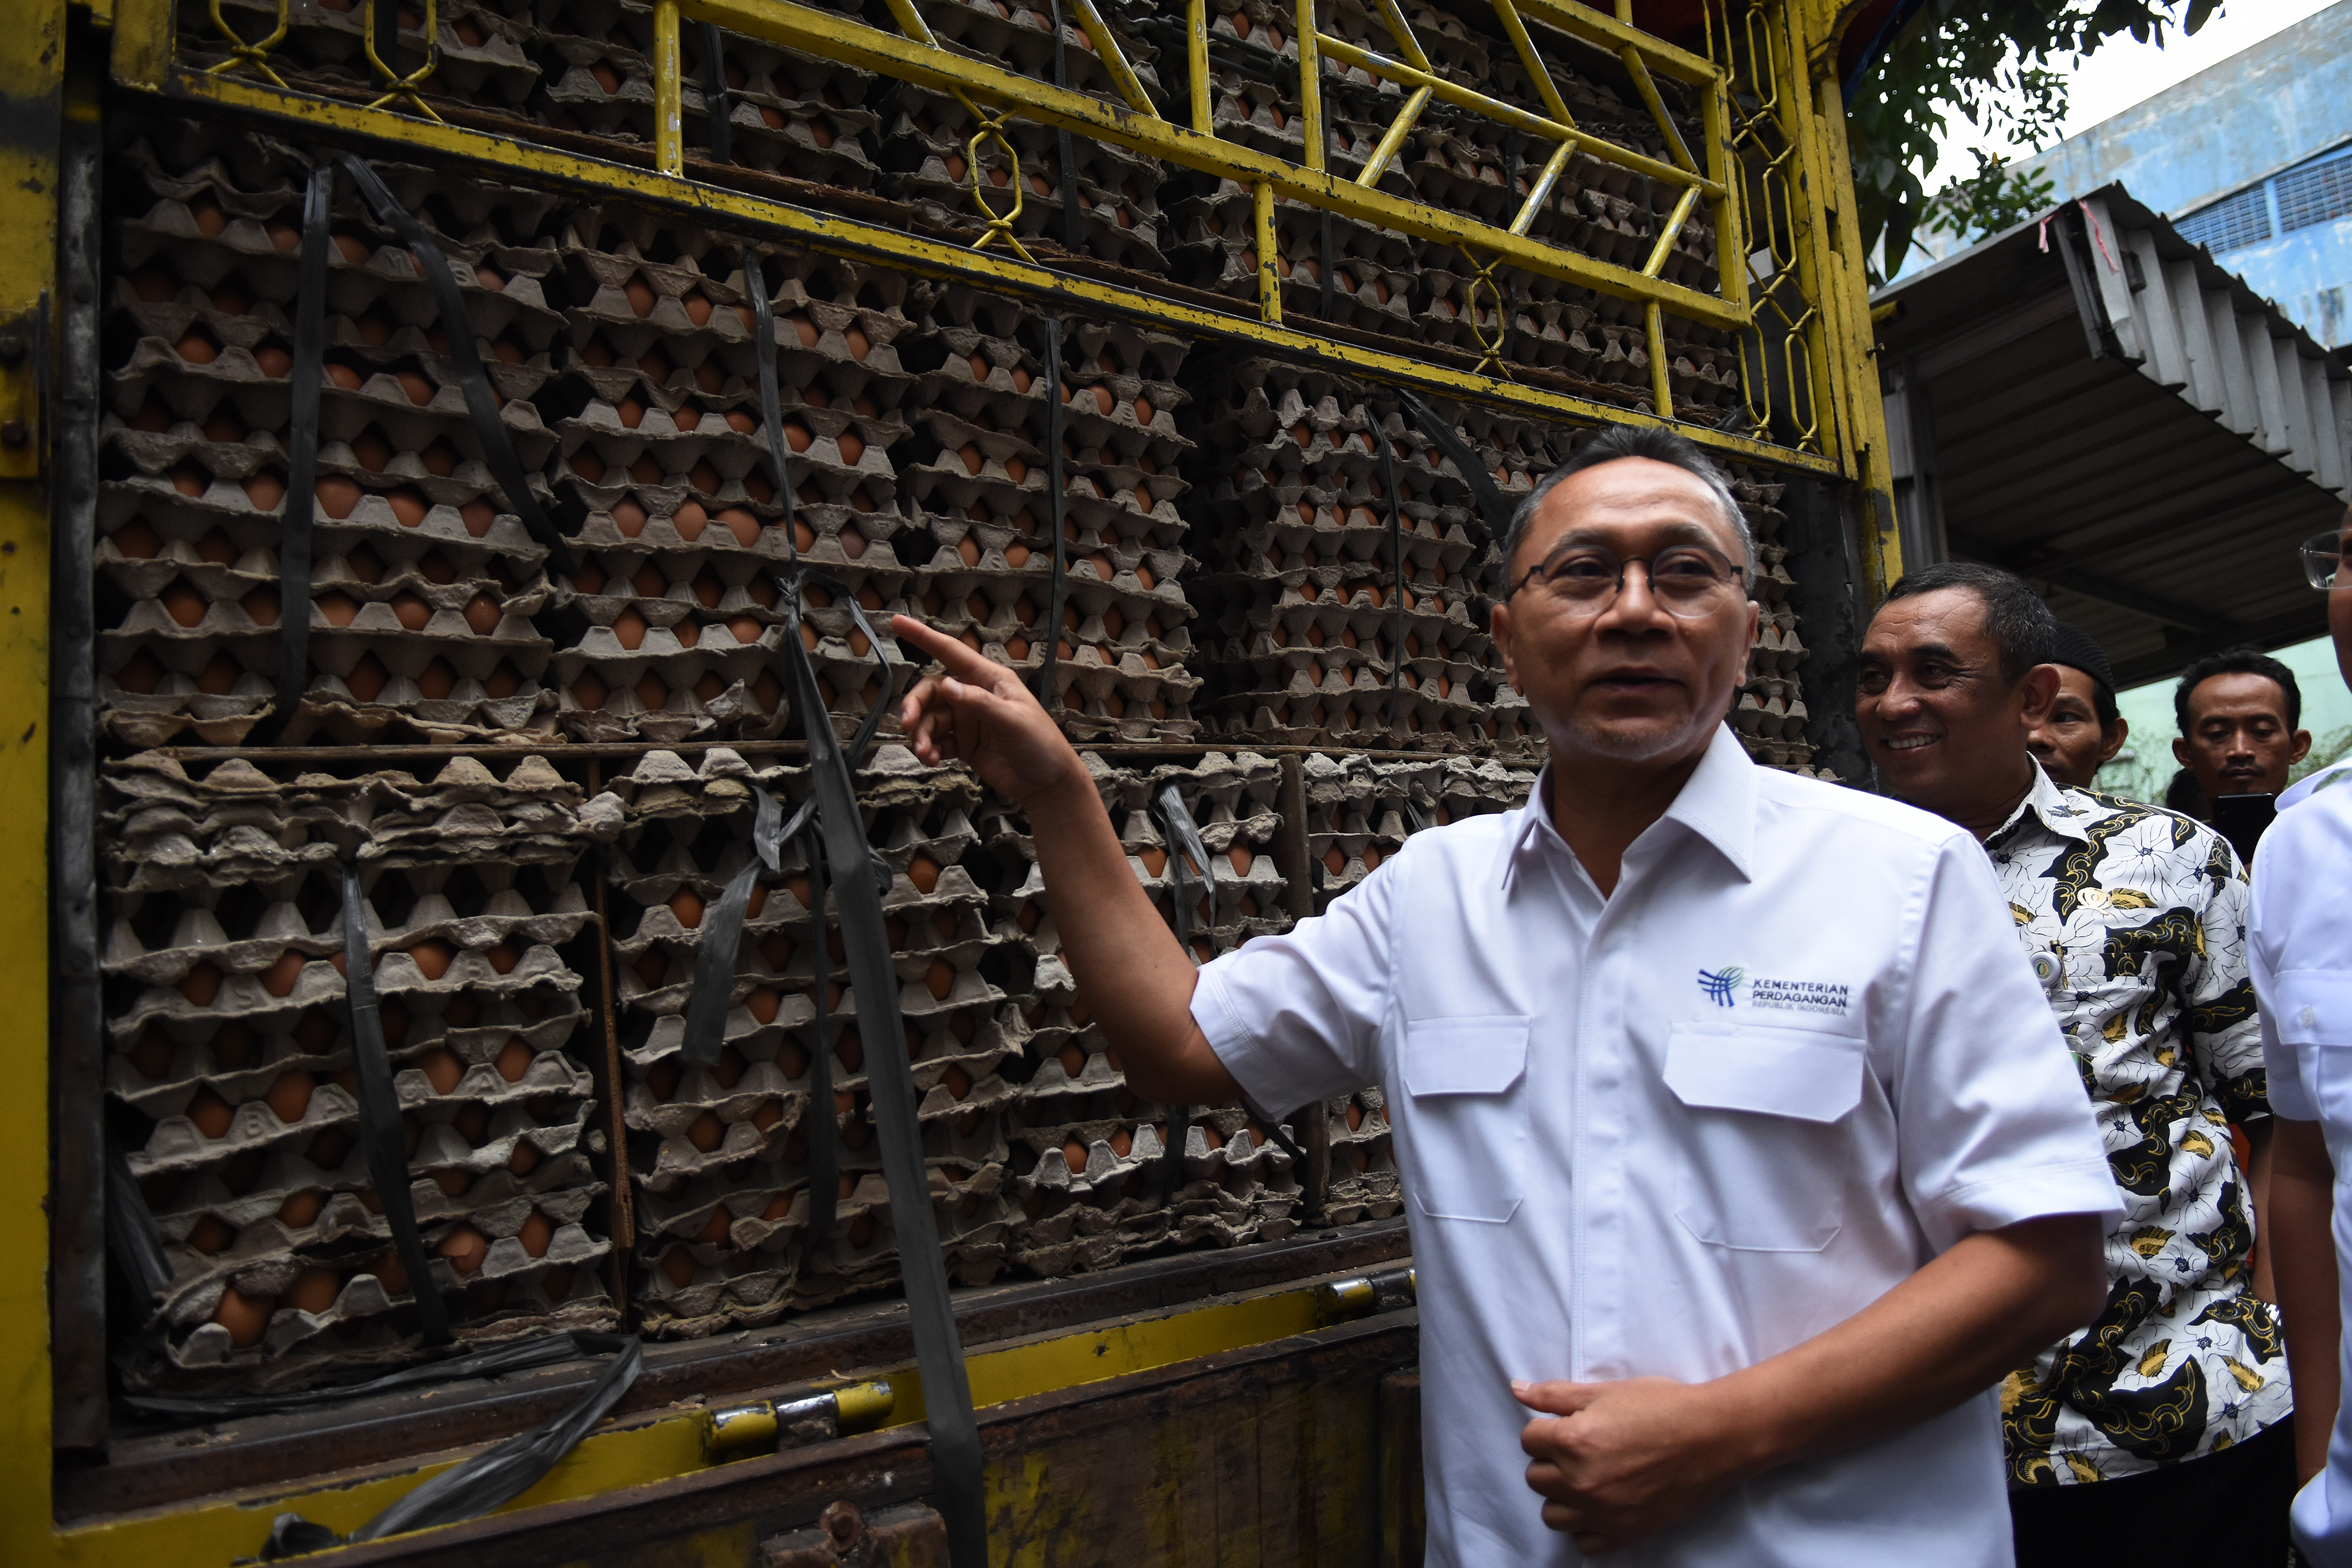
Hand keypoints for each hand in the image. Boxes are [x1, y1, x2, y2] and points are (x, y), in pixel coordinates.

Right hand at [892, 614, 1085, 806]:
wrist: (1048, 783)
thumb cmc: (1041, 744)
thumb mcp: (1012, 720)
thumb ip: (979, 703)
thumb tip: (946, 685)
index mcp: (989, 679)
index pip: (951, 651)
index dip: (923, 636)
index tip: (897, 622)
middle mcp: (974, 695)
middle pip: (931, 690)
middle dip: (915, 705)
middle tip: (907, 724)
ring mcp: (968, 720)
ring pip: (930, 719)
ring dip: (921, 734)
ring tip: (924, 753)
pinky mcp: (964, 744)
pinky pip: (937, 741)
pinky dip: (929, 749)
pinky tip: (931, 759)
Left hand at [1515, 1377, 1756, 1554]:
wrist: (1711, 1437)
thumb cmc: (1661, 1407)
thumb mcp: (1604, 1391)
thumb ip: (1555, 1395)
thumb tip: (1517, 1390)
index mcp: (1573, 1441)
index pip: (1528, 1440)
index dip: (1546, 1431)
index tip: (1568, 1427)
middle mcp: (1581, 1480)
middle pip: (1535, 1477)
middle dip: (1551, 1462)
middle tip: (1580, 1451)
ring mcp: (1602, 1511)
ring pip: (1552, 1514)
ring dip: (1562, 1497)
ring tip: (1586, 1479)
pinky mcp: (1624, 1532)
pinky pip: (1583, 1543)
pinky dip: (1586, 1527)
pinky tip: (1601, 1506)